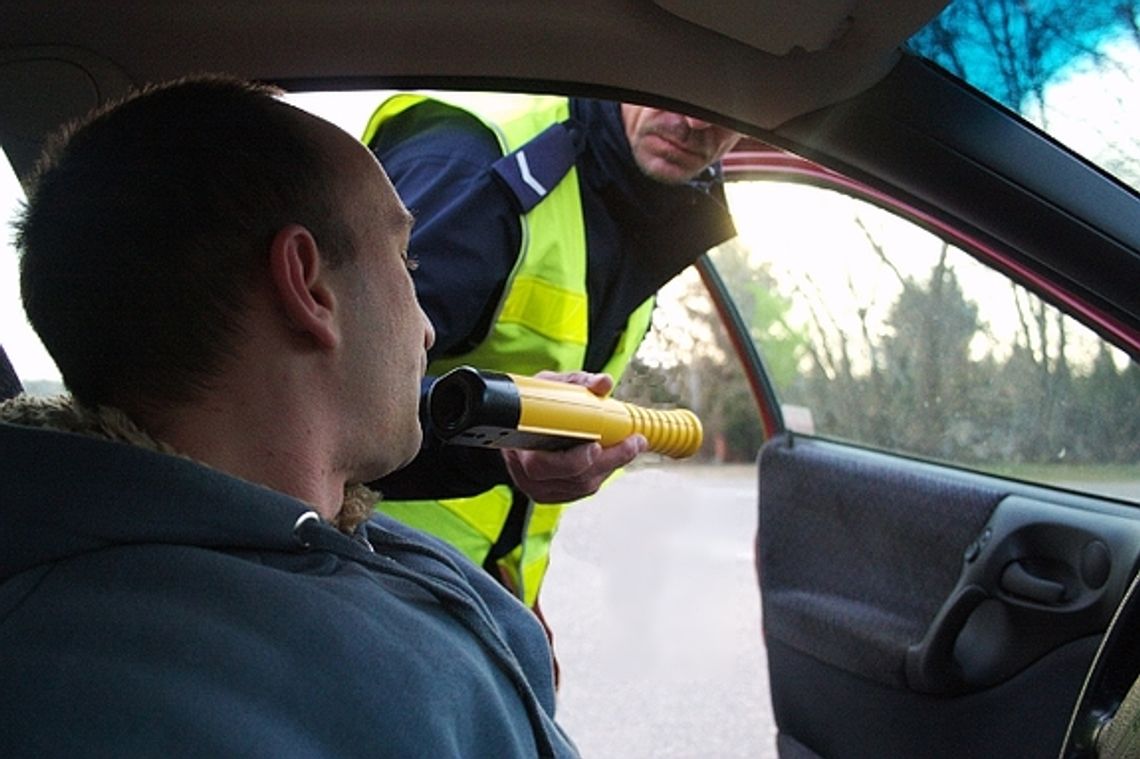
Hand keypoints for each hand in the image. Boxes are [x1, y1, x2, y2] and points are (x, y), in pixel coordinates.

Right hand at [501, 370, 648, 502]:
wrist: (516, 427)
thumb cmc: (531, 407)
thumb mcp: (550, 386)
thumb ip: (578, 382)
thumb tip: (603, 383)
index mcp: (518, 449)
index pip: (544, 464)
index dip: (574, 459)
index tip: (597, 445)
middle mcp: (526, 475)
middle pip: (573, 477)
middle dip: (609, 459)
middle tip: (633, 442)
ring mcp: (540, 489)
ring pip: (583, 486)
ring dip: (610, 466)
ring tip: (629, 446)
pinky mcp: (554, 495)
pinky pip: (584, 489)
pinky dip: (602, 472)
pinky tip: (613, 456)